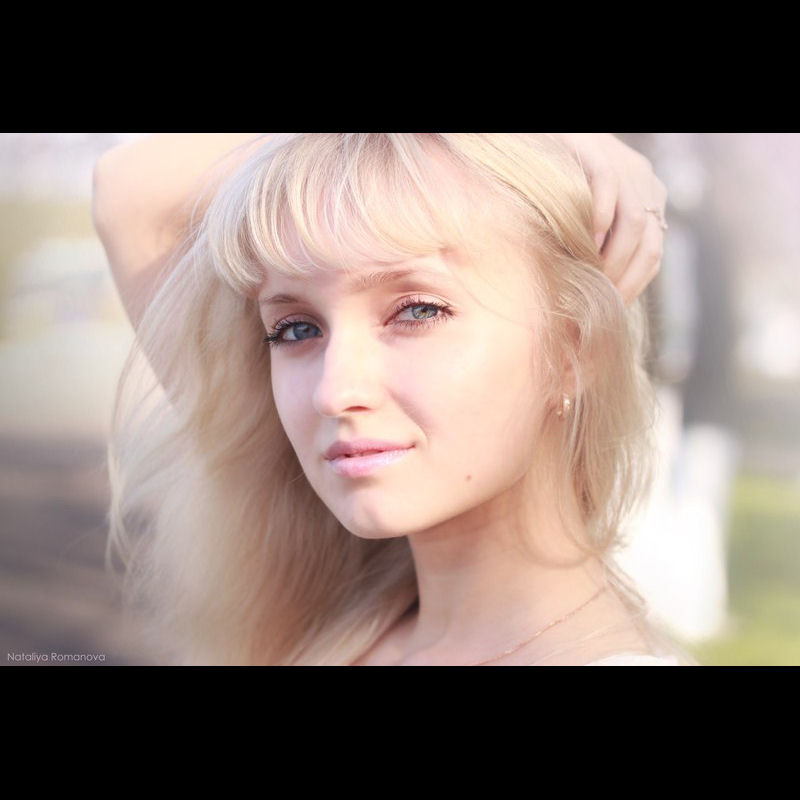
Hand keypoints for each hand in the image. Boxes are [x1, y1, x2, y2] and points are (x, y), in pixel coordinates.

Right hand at [552, 133, 668, 305]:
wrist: (539, 137)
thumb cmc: (556, 185)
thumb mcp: (589, 216)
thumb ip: (601, 244)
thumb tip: (594, 295)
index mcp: (648, 200)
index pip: (652, 254)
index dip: (633, 285)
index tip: (610, 309)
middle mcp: (644, 182)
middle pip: (648, 244)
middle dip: (623, 278)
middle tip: (596, 302)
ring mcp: (624, 165)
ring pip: (634, 223)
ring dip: (613, 259)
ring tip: (590, 278)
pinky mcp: (596, 151)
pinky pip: (608, 186)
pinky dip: (600, 219)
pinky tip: (586, 242)